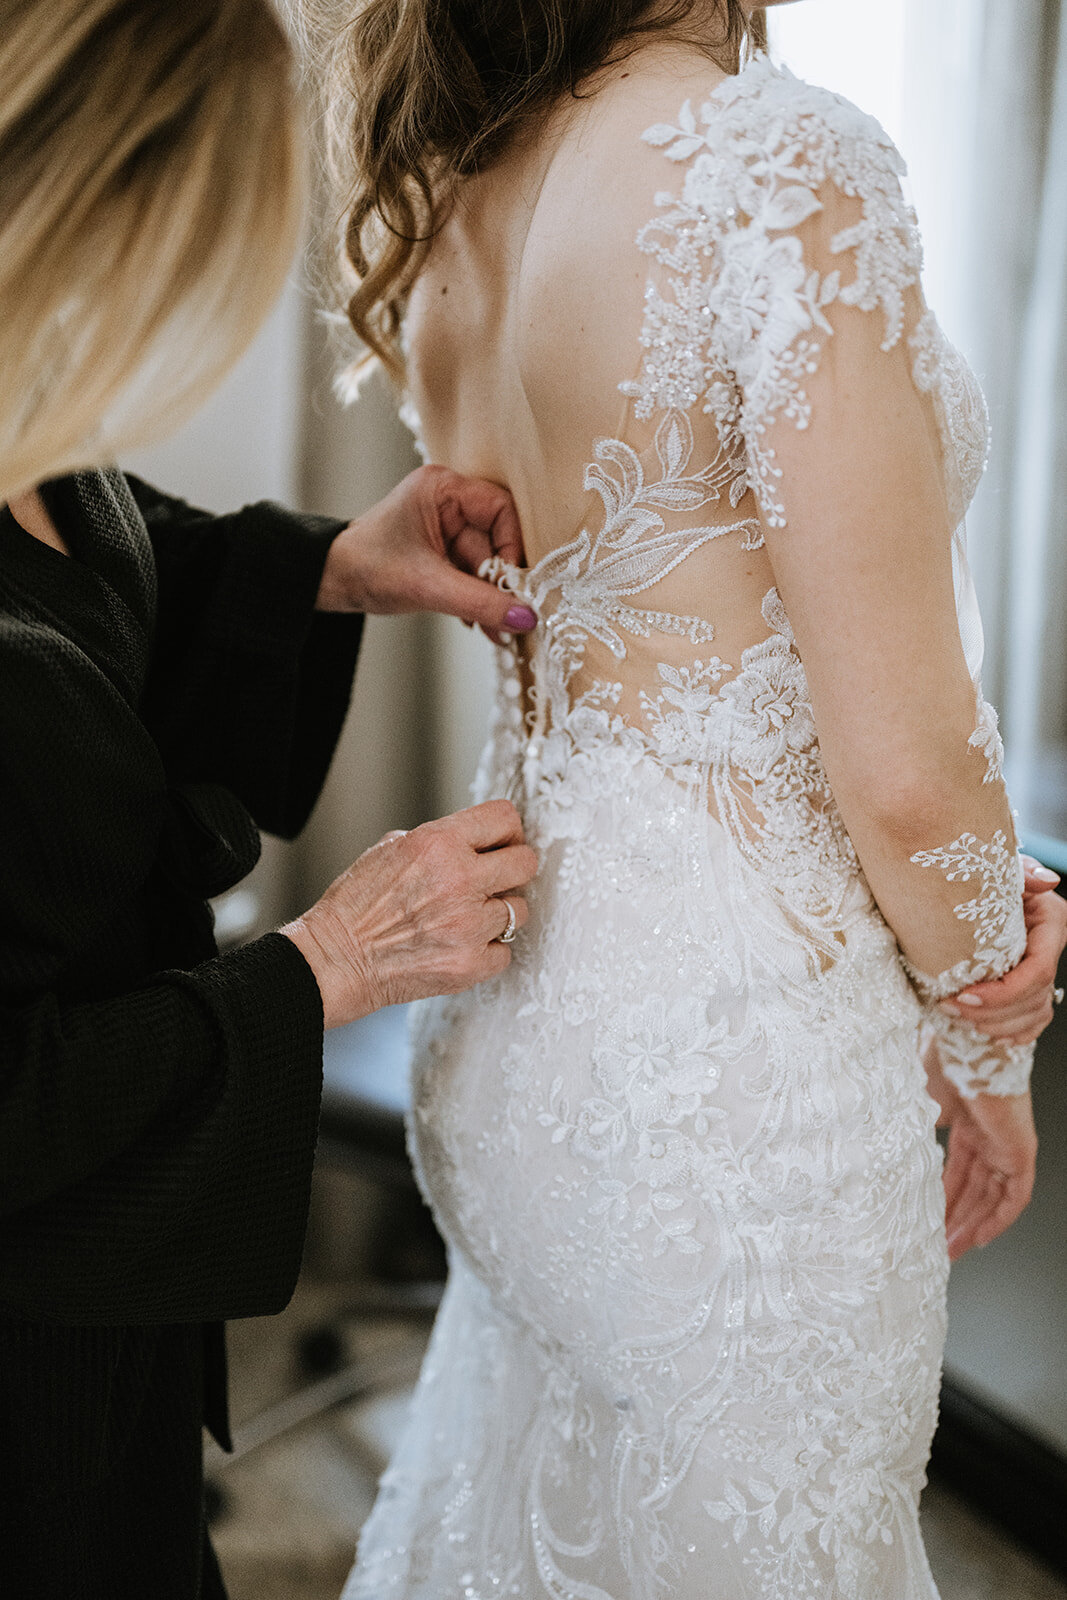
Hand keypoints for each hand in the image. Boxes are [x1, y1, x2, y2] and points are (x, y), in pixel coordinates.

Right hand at [280, 800, 536, 1027]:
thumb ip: (441, 840)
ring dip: (498, 913)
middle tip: (497, 879)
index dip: (507, 830)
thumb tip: (478, 840)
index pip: (505, 818)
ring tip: (468, 917)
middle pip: (526, 862)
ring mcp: (469, 926)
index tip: (503, 842)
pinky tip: (461, 945)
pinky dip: (487, 950)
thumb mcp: (391, 848)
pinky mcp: (471, 964)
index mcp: (439, 843)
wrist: (337, 959)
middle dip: (513, 868)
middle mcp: (460, 880)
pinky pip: (505, 951)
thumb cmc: (356, 905)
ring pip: (519, 910)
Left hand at [315, 464, 536, 644]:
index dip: (511, 547)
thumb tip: (525, 617)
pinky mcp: (441, 549)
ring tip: (495, 631)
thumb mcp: (427, 586)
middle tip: (510, 619)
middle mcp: (447, 501)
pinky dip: (476, 599)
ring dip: (489, 598)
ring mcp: (445, 526)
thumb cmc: (365, 567)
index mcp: (442, 488)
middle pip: (495, 541)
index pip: (501, 509)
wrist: (330, 581)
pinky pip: (472, 573)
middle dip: (499, 584)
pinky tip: (478, 622)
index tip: (512, 584)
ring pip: (485, 562)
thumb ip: (479, 602)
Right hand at [924, 1044, 1036, 1260]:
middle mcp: (989, 1136)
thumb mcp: (918, 1100)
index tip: (927, 1219)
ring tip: (950, 1251)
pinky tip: (978, 1238)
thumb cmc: (941, 1059)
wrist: (968, 1044)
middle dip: (955, 1219)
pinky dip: (997, 1219)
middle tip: (937, 1246)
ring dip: (972, 1225)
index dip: (944, 1197)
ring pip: (992, 1197)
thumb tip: (894, 1149)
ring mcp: (1005, 1143)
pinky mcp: (1020, 1150)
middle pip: (974, 1188)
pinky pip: (1014, 1197)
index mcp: (966, 1121)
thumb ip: (912, 1126)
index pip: (958, 1170)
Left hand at [938, 856, 1066, 1044]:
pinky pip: (1033, 1022)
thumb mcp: (997, 869)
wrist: (963, 891)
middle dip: (991, 1011)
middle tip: (949, 1007)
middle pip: (1033, 998)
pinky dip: (1014, 1034)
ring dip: (995, 1024)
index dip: (1004, 991)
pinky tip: (990, 1037)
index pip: (1038, 970)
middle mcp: (1049, 948)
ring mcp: (1043, 970)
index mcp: (1049, 922)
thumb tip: (1047, 881)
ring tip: (956, 1017)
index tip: (965, 995)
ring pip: (1032, 1013)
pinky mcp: (1033, 987)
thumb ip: (1021, 872)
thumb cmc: (978, 877)